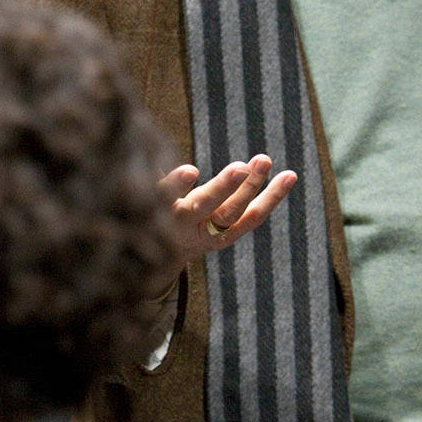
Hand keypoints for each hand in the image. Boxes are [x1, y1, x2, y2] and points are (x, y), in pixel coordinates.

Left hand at [159, 154, 297, 276]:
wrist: (130, 260)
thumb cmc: (176, 230)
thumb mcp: (204, 224)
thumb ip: (226, 201)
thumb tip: (258, 170)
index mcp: (216, 236)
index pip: (250, 217)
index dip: (272, 197)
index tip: (291, 175)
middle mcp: (197, 231)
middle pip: (228, 211)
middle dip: (248, 187)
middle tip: (263, 161)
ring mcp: (173, 221)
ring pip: (202, 205)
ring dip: (223, 186)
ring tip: (240, 167)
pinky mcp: (148, 209)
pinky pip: (164, 197)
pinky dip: (177, 185)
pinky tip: (190, 171)